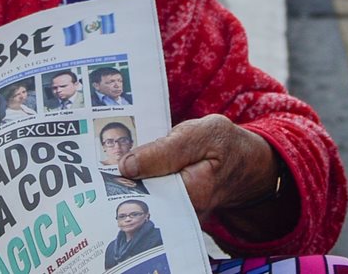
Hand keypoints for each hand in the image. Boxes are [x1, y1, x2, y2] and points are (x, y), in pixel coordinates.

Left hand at [116, 114, 277, 222]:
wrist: (248, 163)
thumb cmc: (224, 144)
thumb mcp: (200, 134)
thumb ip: (164, 150)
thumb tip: (127, 166)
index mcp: (193, 192)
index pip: (146, 194)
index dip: (123, 181)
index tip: (104, 170)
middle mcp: (185, 212)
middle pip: (142, 203)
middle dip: (121, 185)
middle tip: (100, 172)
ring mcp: (180, 214)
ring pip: (144, 203)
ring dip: (128, 186)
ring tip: (113, 171)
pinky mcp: (175, 209)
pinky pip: (151, 201)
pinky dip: (139, 186)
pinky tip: (128, 174)